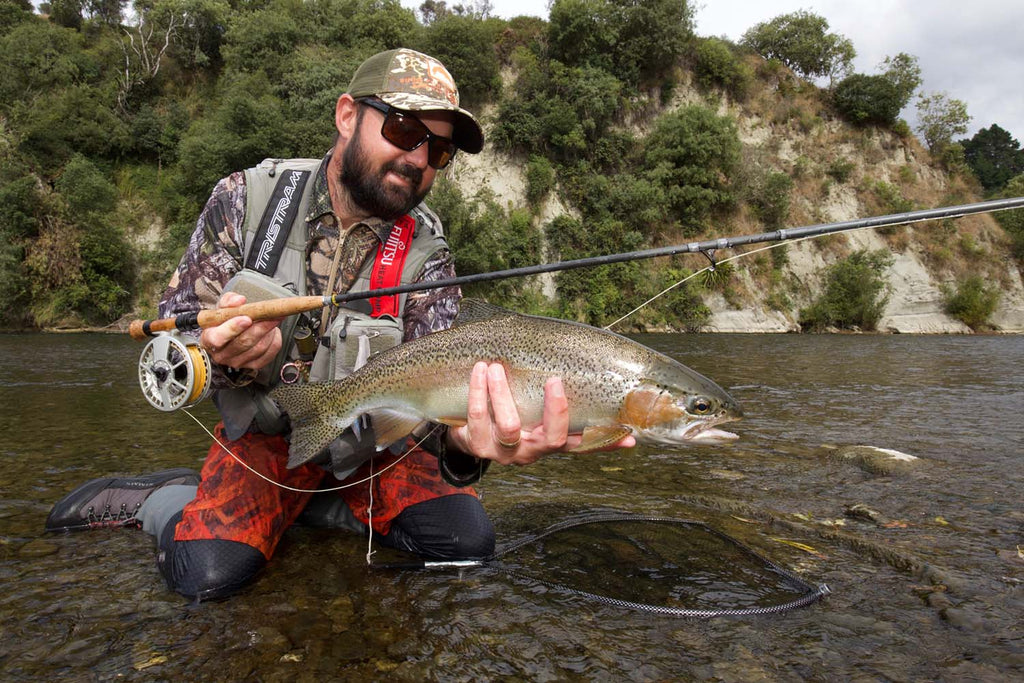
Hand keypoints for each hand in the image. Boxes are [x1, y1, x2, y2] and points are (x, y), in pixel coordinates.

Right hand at [199, 292, 282, 370]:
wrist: (234, 330)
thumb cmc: (227, 319)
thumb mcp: (224, 306)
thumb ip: (229, 300)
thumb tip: (239, 300)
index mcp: (208, 339)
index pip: (217, 338)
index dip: (233, 328)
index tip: (247, 319)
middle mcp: (221, 354)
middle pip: (243, 343)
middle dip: (260, 327)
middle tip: (273, 315)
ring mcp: (237, 362)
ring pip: (259, 348)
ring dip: (269, 332)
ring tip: (273, 319)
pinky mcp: (253, 365)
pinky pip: (269, 354)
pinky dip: (275, 340)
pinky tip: (272, 331)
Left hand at [448, 362, 634, 465]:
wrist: (467, 433)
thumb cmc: (507, 411)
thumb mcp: (531, 407)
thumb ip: (553, 394)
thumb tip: (585, 362)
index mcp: (549, 441)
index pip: (584, 444)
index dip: (607, 443)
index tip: (628, 435)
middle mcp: (531, 450)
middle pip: (552, 439)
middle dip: (556, 411)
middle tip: (553, 381)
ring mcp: (505, 451)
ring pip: (509, 427)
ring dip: (502, 394)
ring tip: (495, 367)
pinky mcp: (478, 445)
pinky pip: (478, 419)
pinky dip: (478, 392)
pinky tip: (479, 371)